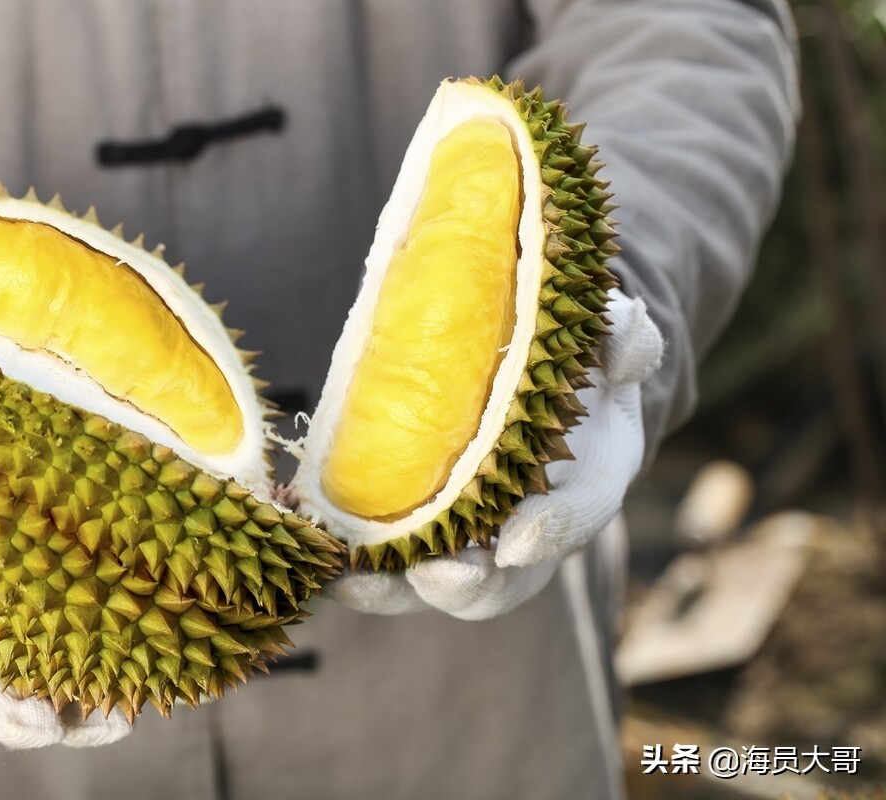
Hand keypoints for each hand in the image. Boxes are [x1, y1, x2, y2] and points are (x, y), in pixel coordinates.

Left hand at [330, 288, 663, 619]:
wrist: (542, 386)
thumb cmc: (577, 368)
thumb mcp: (608, 343)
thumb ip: (623, 338)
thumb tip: (619, 337)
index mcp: (587, 481)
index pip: (578, 514)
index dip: (553, 531)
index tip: (516, 543)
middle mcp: (533, 528)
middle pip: (508, 581)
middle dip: (471, 587)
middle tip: (434, 578)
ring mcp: (476, 540)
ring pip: (442, 585)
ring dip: (398, 592)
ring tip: (354, 583)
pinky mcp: (425, 533)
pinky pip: (394, 565)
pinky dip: (359, 571)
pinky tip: (322, 564)